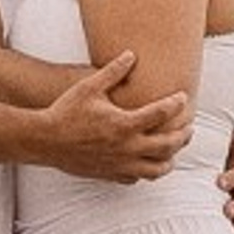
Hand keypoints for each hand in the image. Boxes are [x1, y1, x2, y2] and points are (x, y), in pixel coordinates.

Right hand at [37, 52, 190, 183]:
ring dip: (170, 159)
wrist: (44, 141)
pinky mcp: (109, 175)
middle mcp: (126, 147)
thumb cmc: (66, 111)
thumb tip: (131, 54)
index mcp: (124, 124)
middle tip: (188, 127)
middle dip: (183, 135)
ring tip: (173, 150)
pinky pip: (136, 178)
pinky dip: (145, 171)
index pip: (161, 113)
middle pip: (168, 145)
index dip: (177, 104)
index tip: (183, 98)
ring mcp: (119, 164)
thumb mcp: (89, 87)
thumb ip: (113, 71)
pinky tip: (145, 162)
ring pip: (156, 169)